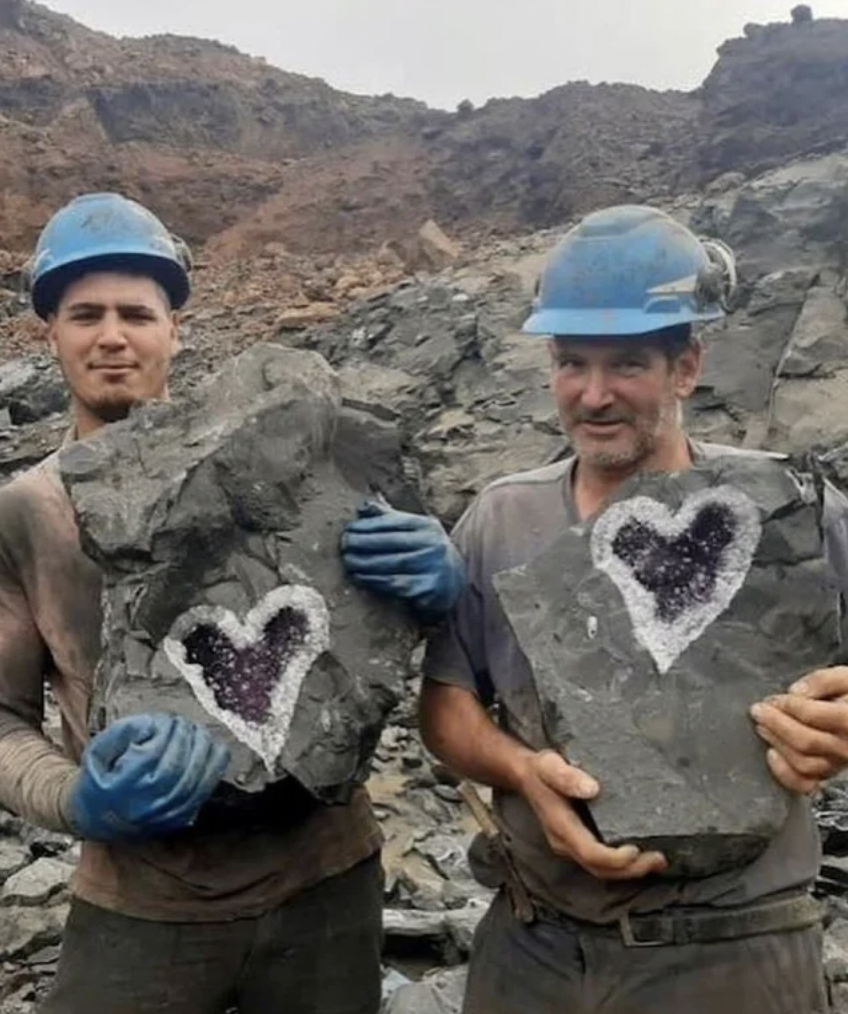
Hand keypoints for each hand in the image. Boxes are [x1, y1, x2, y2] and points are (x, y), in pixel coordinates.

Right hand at [65, 713, 230, 841]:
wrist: (98, 817)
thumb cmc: (100, 779)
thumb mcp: (98, 751)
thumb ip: (123, 732)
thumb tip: (154, 722)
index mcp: (119, 788)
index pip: (150, 756)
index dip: (164, 733)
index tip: (168, 719)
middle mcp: (143, 806)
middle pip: (176, 767)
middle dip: (185, 738)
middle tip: (184, 722)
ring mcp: (164, 815)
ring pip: (194, 781)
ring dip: (202, 749)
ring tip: (198, 732)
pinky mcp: (180, 817)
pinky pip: (205, 792)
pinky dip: (215, 768)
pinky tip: (215, 750)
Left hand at [340, 500, 464, 618]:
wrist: (454, 581)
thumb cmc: (424, 550)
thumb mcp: (414, 530)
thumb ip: (389, 517)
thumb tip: (362, 507)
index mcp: (427, 525)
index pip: (393, 522)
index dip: (368, 526)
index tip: (348, 529)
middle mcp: (433, 544)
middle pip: (391, 542)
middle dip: (363, 543)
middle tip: (343, 546)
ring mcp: (432, 567)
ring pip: (391, 564)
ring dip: (365, 563)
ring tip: (348, 562)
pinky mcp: (428, 589)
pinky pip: (395, 584)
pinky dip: (374, 581)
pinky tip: (360, 577)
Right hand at [516, 750, 666, 880]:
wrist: (526, 775)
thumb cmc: (540, 770)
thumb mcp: (550, 765)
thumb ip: (567, 776)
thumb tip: (592, 789)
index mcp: (561, 826)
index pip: (589, 852)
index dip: (614, 858)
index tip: (636, 850)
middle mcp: (565, 843)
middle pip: (599, 869)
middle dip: (630, 870)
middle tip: (659, 859)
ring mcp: (571, 846)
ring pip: (601, 870)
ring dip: (630, 870)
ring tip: (657, 860)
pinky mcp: (578, 843)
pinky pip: (601, 862)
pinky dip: (623, 864)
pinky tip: (642, 854)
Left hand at [751, 667, 847, 794]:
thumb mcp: (846, 677)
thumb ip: (822, 681)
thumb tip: (795, 692)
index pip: (812, 716)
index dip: (787, 707)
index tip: (773, 699)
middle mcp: (847, 746)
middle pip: (805, 741)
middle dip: (775, 724)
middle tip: (759, 710)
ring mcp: (839, 763)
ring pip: (803, 762)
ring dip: (777, 743)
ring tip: (762, 726)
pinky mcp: (830, 773)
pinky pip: (806, 784)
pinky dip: (785, 773)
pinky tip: (772, 754)